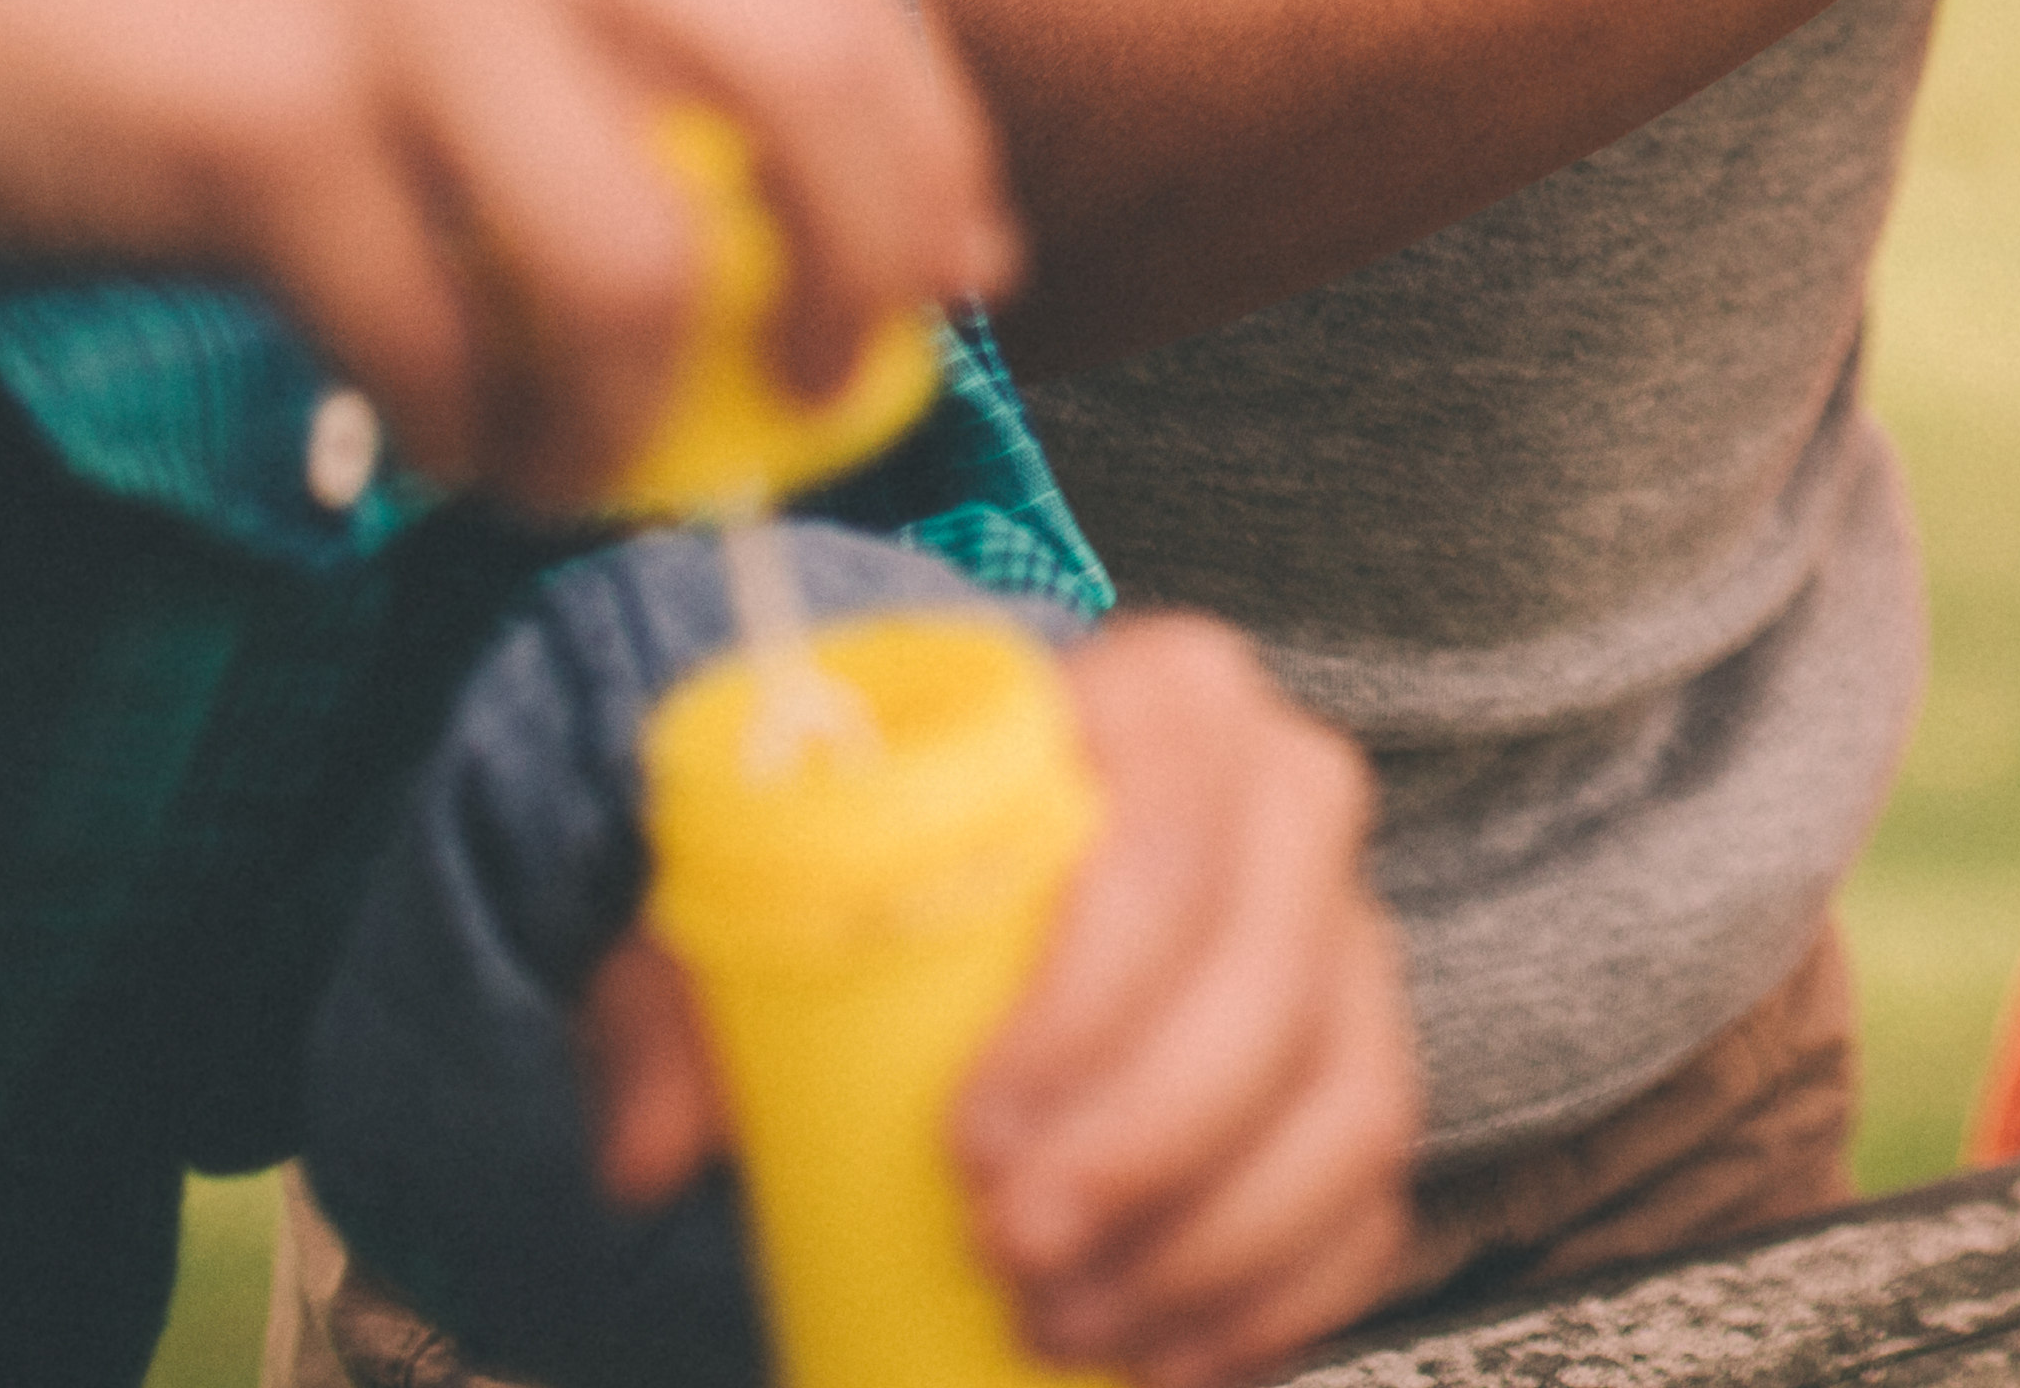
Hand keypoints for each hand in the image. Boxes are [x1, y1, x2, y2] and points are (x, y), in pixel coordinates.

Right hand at [0, 0, 1013, 509]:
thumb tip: (771, 169)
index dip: (924, 124)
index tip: (955, 259)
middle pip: (809, 76)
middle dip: (867, 268)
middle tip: (835, 393)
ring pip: (645, 249)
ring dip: (635, 404)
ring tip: (574, 455)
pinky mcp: (268, 114)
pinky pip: (448, 334)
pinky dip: (466, 424)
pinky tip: (428, 437)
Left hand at [582, 616, 1416, 1387]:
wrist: (974, 892)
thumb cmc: (875, 883)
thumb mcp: (756, 907)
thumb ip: (681, 1010)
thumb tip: (648, 1151)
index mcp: (1163, 698)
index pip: (1166, 838)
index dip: (1086, 1005)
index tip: (964, 1139)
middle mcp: (1289, 797)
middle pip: (1269, 986)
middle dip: (1144, 1149)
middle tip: (1006, 1254)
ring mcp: (1351, 941)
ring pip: (1346, 1105)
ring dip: (1207, 1246)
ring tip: (1059, 1320)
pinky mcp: (1368, 1072)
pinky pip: (1370, 1204)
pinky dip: (1275, 1302)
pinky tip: (1157, 1361)